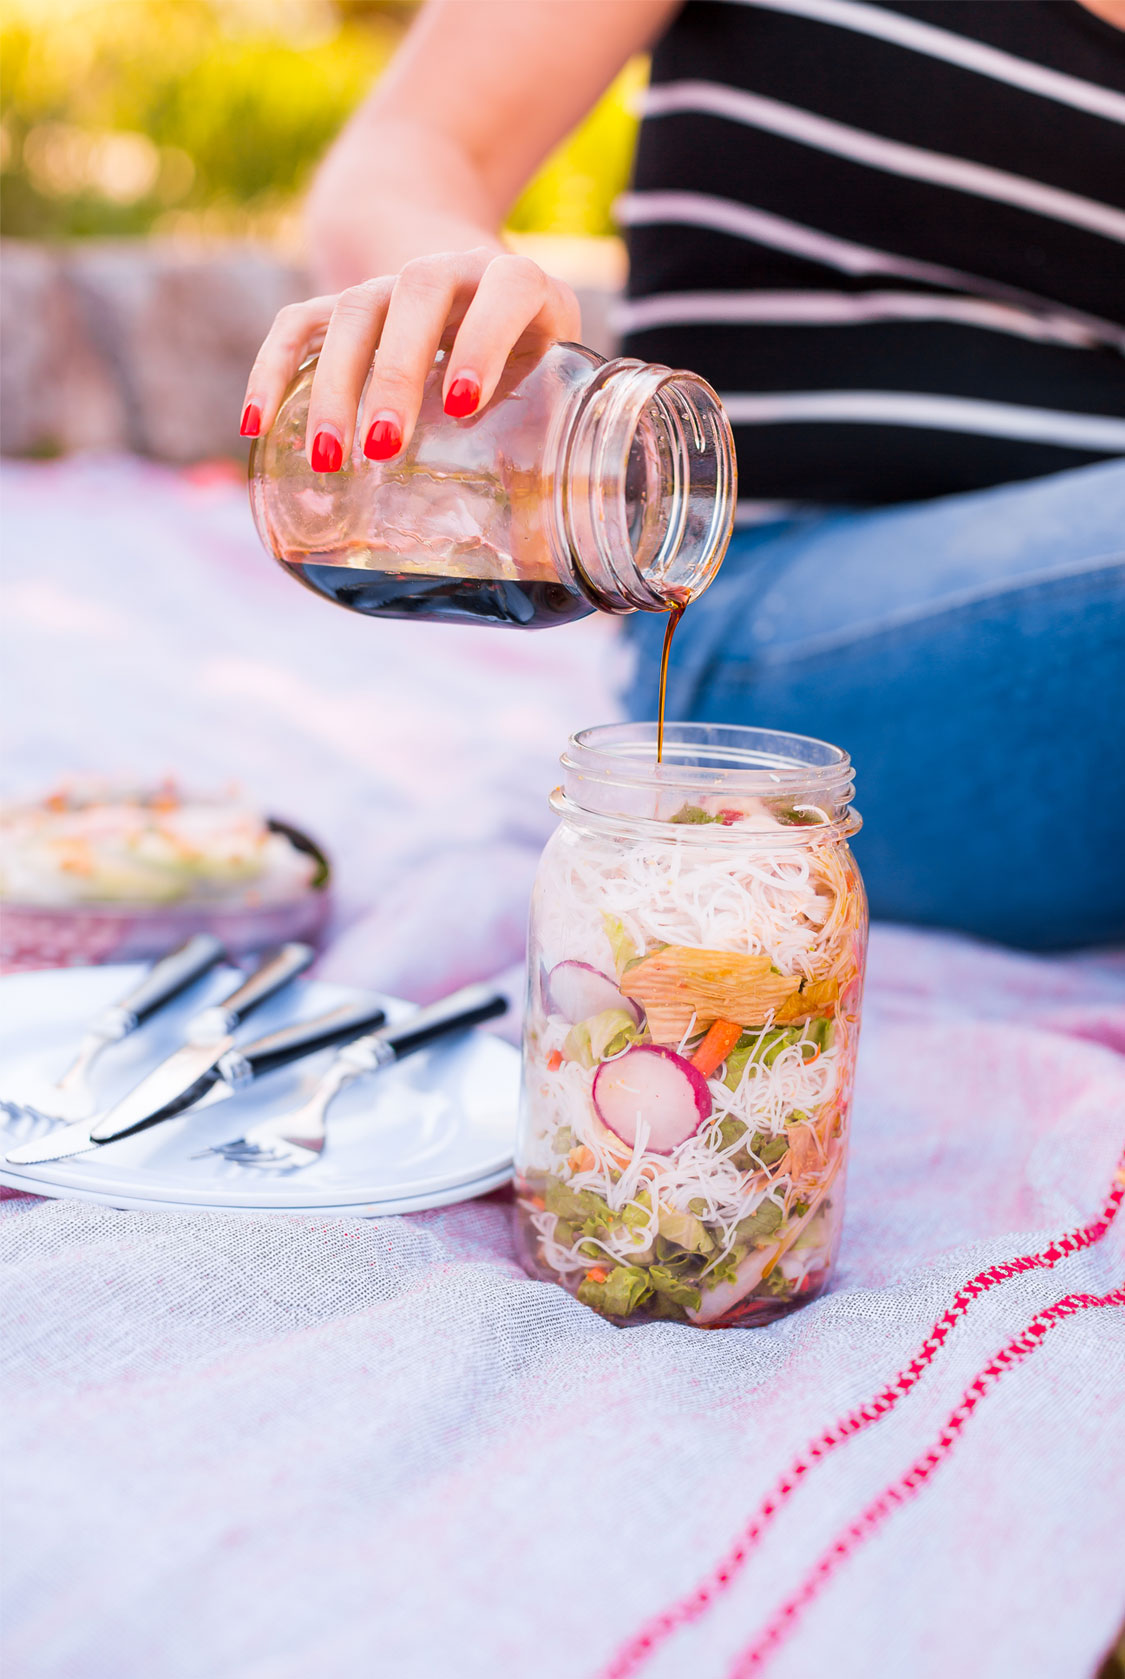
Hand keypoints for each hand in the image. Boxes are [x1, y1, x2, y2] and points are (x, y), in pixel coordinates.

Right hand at [239, 246, 580, 467]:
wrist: (462, 267)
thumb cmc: (524, 348)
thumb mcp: (550, 375)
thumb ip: (549, 435)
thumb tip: (535, 549)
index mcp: (515, 283)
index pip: (507, 289)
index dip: (485, 339)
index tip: (460, 401)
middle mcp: (448, 271)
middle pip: (414, 297)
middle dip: (395, 373)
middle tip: (382, 447)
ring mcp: (387, 283)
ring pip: (352, 312)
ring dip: (335, 384)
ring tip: (328, 459)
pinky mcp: (340, 301)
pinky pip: (297, 325)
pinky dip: (271, 370)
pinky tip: (255, 426)